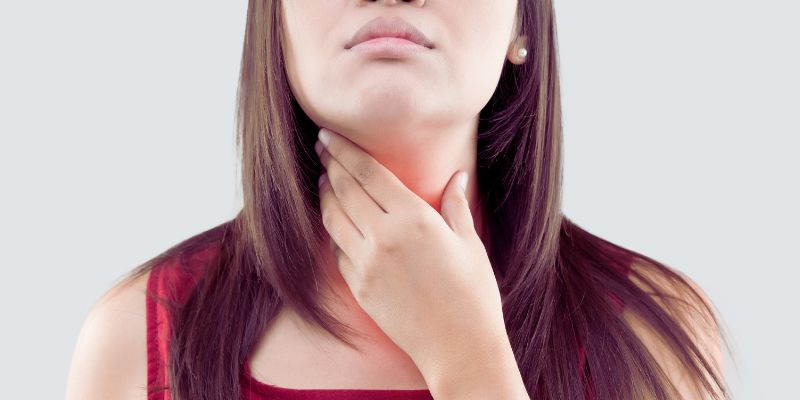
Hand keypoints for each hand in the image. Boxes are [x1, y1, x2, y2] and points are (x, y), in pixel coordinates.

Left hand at [314, 127, 509, 378]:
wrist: (459, 347)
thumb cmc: (473, 294)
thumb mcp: (469, 243)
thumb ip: (455, 205)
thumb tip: (457, 177)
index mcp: (413, 219)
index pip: (367, 173)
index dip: (344, 150)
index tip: (329, 134)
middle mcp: (383, 237)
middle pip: (344, 190)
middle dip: (329, 164)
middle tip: (321, 147)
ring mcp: (366, 264)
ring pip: (332, 218)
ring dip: (325, 195)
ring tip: (324, 180)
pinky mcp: (358, 287)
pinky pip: (337, 250)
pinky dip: (333, 230)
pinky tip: (336, 221)